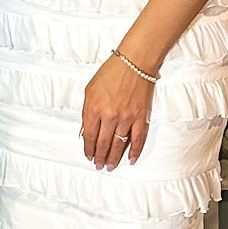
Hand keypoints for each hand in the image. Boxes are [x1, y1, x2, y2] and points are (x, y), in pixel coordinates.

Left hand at [80, 55, 153, 170]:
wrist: (135, 62)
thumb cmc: (111, 72)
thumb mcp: (90, 89)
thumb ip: (87, 111)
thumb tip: (87, 130)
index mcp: (94, 108)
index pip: (89, 135)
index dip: (88, 148)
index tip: (88, 155)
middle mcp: (109, 116)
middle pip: (103, 143)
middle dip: (99, 157)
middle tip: (98, 165)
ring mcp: (126, 118)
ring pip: (119, 145)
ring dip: (114, 158)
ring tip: (110, 167)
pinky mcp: (140, 117)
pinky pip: (137, 139)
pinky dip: (135, 151)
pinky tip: (131, 159)